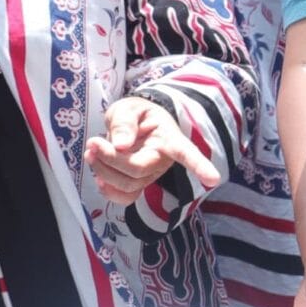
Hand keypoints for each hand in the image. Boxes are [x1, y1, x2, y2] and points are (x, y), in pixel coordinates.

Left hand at [86, 96, 221, 205]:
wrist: (134, 125)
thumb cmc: (137, 114)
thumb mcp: (129, 108)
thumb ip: (124, 122)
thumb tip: (121, 145)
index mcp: (169, 139)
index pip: (186, 152)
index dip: (199, 165)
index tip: (214, 179)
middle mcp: (164, 161)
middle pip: (138, 170)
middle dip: (110, 159)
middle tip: (92, 142)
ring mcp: (151, 176)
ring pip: (127, 184)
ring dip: (102, 170)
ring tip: (91, 151)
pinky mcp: (138, 185)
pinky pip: (125, 198)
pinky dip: (107, 191)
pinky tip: (99, 176)